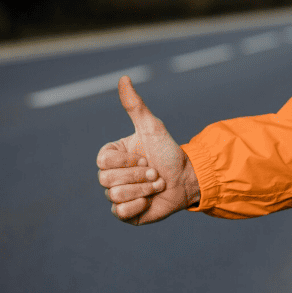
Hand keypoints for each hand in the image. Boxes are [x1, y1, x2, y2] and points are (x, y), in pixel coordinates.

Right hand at [96, 76, 199, 224]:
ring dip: (143, 190)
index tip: (144, 158)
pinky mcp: (127, 214)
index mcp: (111, 156)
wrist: (188, 179)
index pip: (103, 161)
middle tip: (154, 172)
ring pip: (115, 196)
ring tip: (157, 185)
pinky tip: (151, 200)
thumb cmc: (169, 152)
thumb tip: (124, 78)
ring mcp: (117, 196)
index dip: (127, 161)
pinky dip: (140, 205)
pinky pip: (121, 213)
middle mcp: (111, 176)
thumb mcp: (152, 128)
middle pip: (107, 180)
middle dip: (138, 176)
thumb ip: (135, 106)